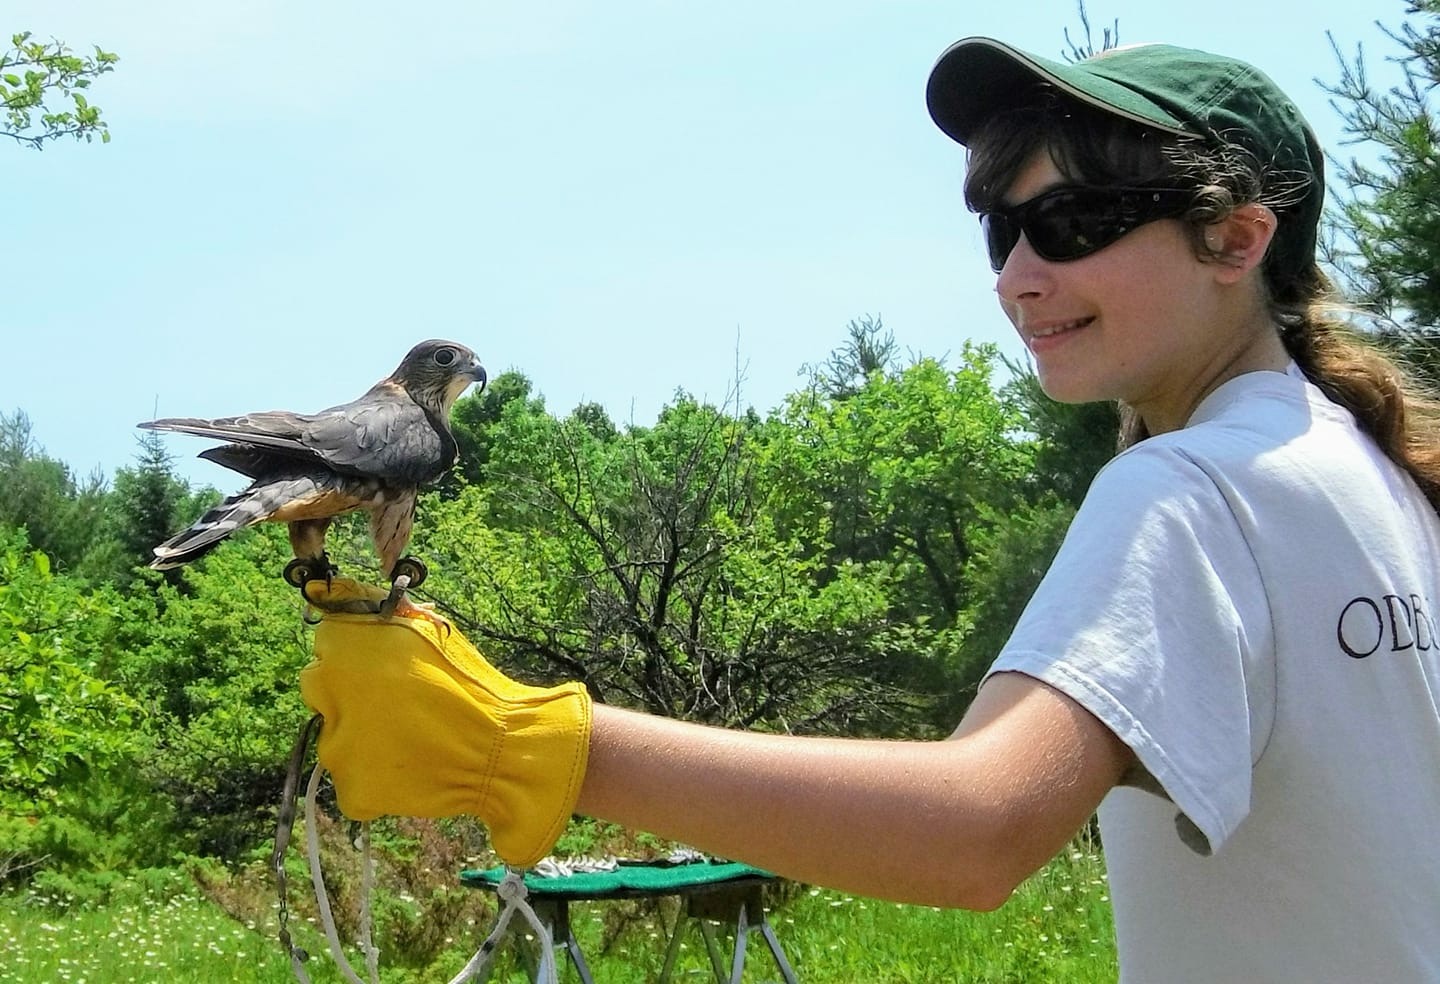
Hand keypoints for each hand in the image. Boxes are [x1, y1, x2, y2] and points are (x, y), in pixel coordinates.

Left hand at [298, 580, 591, 866]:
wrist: (499, 752)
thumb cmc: (470, 685)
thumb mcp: (430, 632)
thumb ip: (379, 608)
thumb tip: (333, 589)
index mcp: (346, 647)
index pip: (327, 644)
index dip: (358, 654)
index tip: (385, 667)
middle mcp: (328, 693)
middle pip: (321, 690)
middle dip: (349, 695)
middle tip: (398, 707)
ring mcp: (336, 747)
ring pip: (336, 739)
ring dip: (361, 739)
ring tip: (411, 742)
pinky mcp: (351, 790)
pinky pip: (353, 781)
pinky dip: (374, 779)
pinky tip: (409, 769)